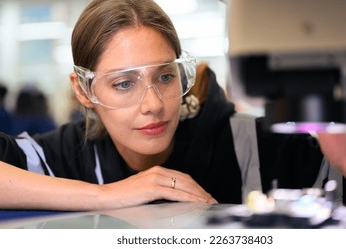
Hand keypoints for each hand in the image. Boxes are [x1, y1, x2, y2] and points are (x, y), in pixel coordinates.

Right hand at [99, 166, 217, 208]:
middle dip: (200, 190)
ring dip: (198, 195)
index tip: (204, 194)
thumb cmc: (123, 196)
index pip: (182, 177)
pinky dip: (189, 198)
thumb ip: (158, 191)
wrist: (106, 197)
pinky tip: (196, 203)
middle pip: (186, 180)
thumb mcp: (143, 191)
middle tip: (211, 199)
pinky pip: (176, 193)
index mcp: (157, 171)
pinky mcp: (152, 187)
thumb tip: (173, 199)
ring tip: (207, 202)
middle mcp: (158, 171)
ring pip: (184, 186)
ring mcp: (155, 178)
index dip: (195, 186)